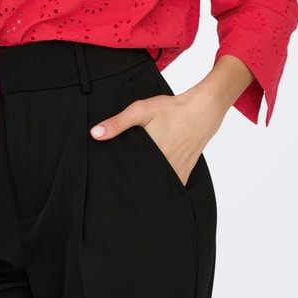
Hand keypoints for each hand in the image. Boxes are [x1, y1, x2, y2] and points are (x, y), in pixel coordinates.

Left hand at [90, 89, 225, 185]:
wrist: (202, 111)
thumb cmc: (172, 110)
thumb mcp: (141, 111)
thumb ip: (118, 123)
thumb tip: (95, 134)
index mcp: (152, 156)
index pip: (130, 177)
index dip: (119, 182)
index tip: (109, 183)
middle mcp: (165, 168)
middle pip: (143, 184)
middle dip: (130, 185)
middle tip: (118, 186)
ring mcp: (176, 173)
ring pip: (157, 187)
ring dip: (146, 185)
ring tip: (134, 185)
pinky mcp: (184, 172)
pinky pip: (169, 185)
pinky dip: (160, 184)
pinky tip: (151, 179)